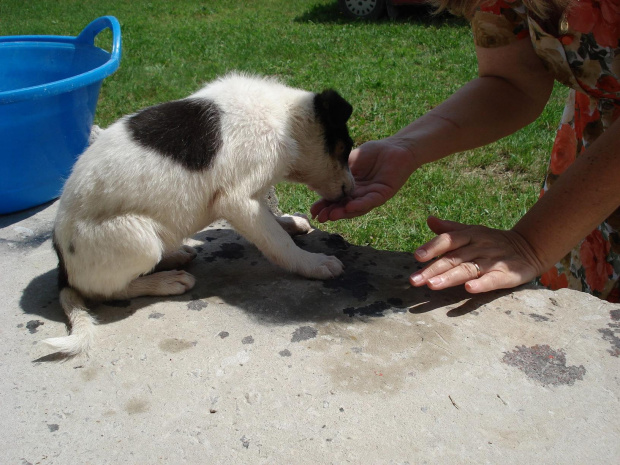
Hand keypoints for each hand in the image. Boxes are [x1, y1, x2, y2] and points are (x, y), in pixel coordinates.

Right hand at [310, 138, 416, 221]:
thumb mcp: (349, 161)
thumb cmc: (373, 152)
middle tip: (320, 218)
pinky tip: (350, 207)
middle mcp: (360, 195)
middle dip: (331, 213)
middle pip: (344, 207)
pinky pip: (370, 201)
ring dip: (344, 212)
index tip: (313, 211)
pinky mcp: (383, 194)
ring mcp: (371, 196)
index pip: (335, 199)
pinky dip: (360, 205)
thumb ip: (337, 172)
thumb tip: (316, 180)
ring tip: (332, 215)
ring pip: (356, 207)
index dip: (324, 205)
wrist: (396, 146)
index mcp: (351, 188)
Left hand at [409, 216, 543, 293]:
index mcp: (470, 235)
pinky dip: (481, 284)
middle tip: (414, 280)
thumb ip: (450, 229)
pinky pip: (492, 279)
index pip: (448, 240)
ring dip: (449, 277)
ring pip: (468, 269)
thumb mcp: (472, 231)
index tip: (416, 256)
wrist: (529, 247)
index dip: (432, 247)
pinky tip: (469, 289)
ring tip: (432, 285)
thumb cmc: (491, 241)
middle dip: (432, 269)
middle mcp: (479, 246)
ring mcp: (493, 261)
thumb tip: (429, 219)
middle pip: (453, 258)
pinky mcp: (507, 274)